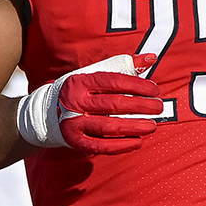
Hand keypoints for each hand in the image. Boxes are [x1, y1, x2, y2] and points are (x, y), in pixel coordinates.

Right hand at [17, 53, 164, 152]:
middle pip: (114, 104)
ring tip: (152, 126)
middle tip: (158, 107)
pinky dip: (121, 146)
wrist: (48, 112)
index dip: (138, 86)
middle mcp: (75, 102)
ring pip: (109, 127)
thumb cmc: (81, 90)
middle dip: (141, 106)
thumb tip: (152, 58)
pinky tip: (138, 142)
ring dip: (134, 127)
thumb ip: (125, 66)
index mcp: (81, 82)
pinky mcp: (76, 141)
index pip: (114, 81)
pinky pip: (101, 146)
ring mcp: (74, 123)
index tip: (155, 90)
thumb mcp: (97, 73)